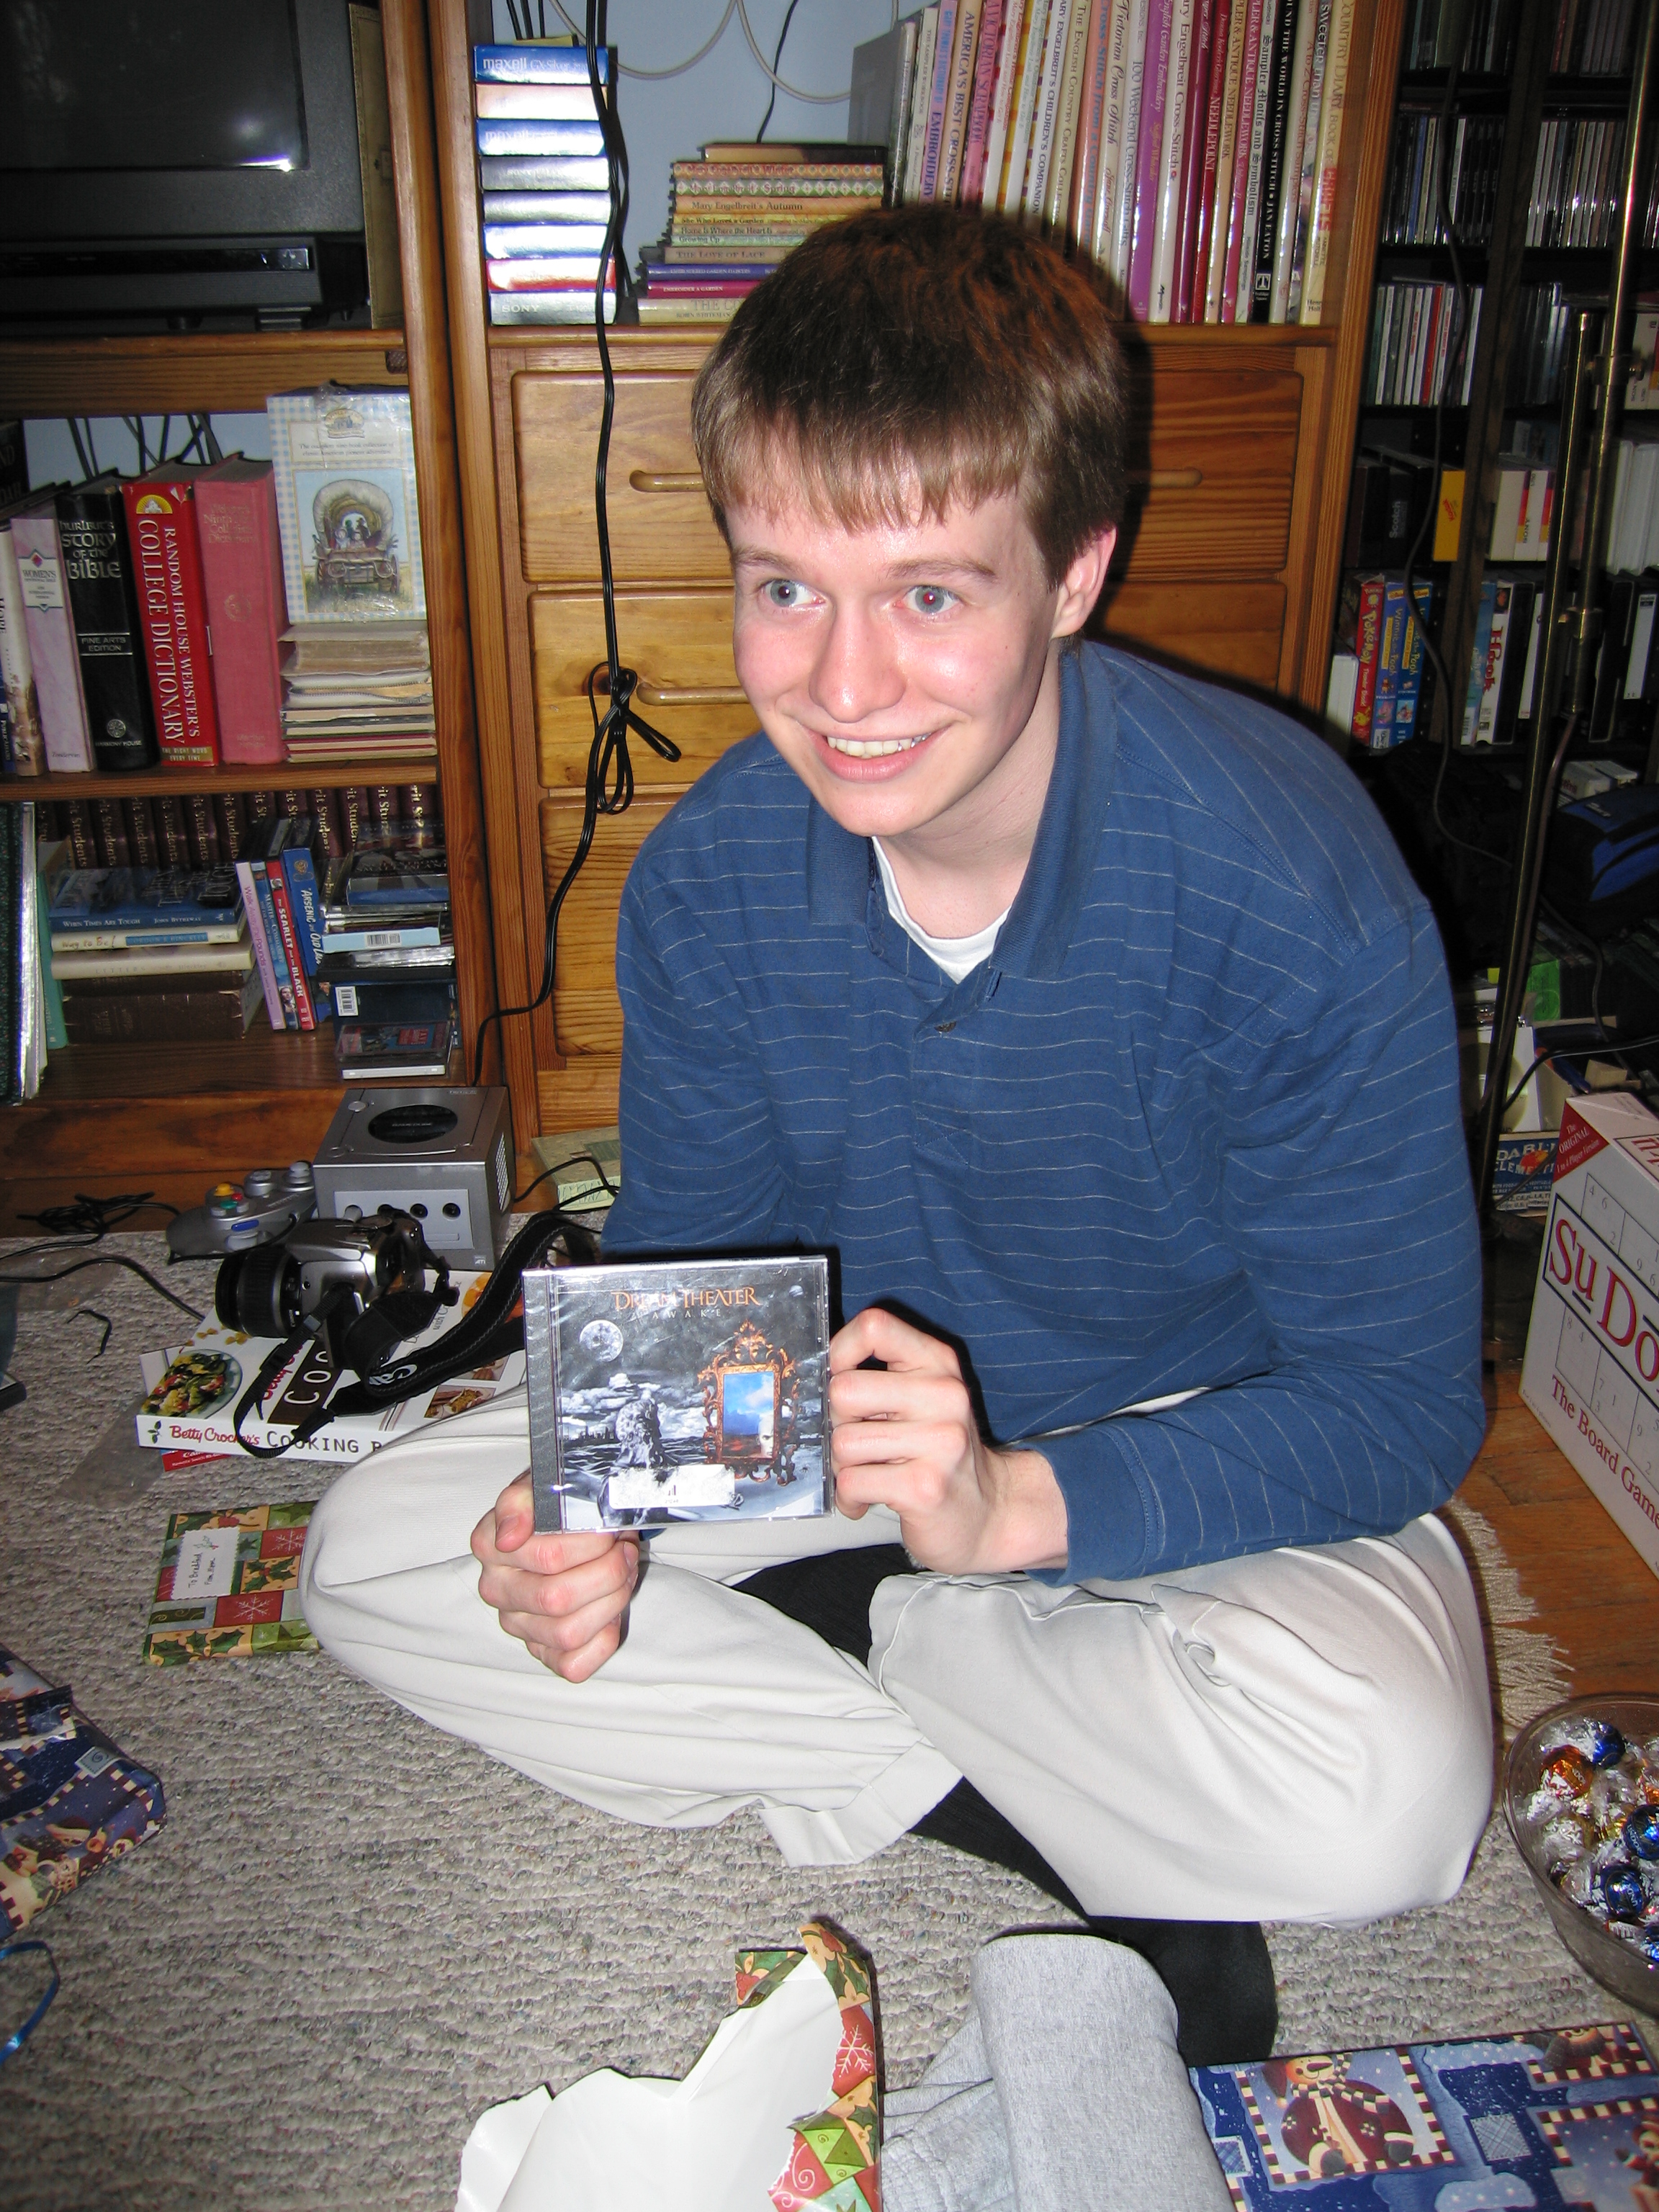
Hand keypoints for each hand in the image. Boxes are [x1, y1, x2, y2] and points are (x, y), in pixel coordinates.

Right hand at [471, 1472, 639, 1682]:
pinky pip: (573, 1665)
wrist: (573, 1519)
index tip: (609, 1529)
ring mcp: (517, 1624)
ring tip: (624, 1573)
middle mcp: (496, 1589)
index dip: (592, 1544)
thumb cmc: (560, 1504)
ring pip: (568, 1633)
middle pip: (558, 1599)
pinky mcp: (541, 1651)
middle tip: (624, 1550)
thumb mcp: (543, 1484)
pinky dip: (602, 1640)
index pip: (548, 1556)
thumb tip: (509, 1536)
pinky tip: (609, 1610)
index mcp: (489, 1545)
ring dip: (611, 1601)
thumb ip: (521, 1500)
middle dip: (608, 1573)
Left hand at [827, 1308, 1068, 1574]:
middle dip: (838, 1422)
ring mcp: (939, 1442)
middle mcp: (945, 1395)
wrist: (988, 1511)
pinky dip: (849, 1497)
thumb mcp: (923, 1398)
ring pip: (842, 1442)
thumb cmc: (939, 1453)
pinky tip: (869, 1499)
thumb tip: (814, 1378)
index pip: (874, 1327)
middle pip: (844, 1390)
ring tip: (870, 1472)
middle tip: (861, 1441)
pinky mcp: (924, 1487)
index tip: (841, 1379)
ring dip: (844, 1466)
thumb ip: (879, 1376)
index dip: (840, 1352)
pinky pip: (851, 1482)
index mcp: (939, 1362)